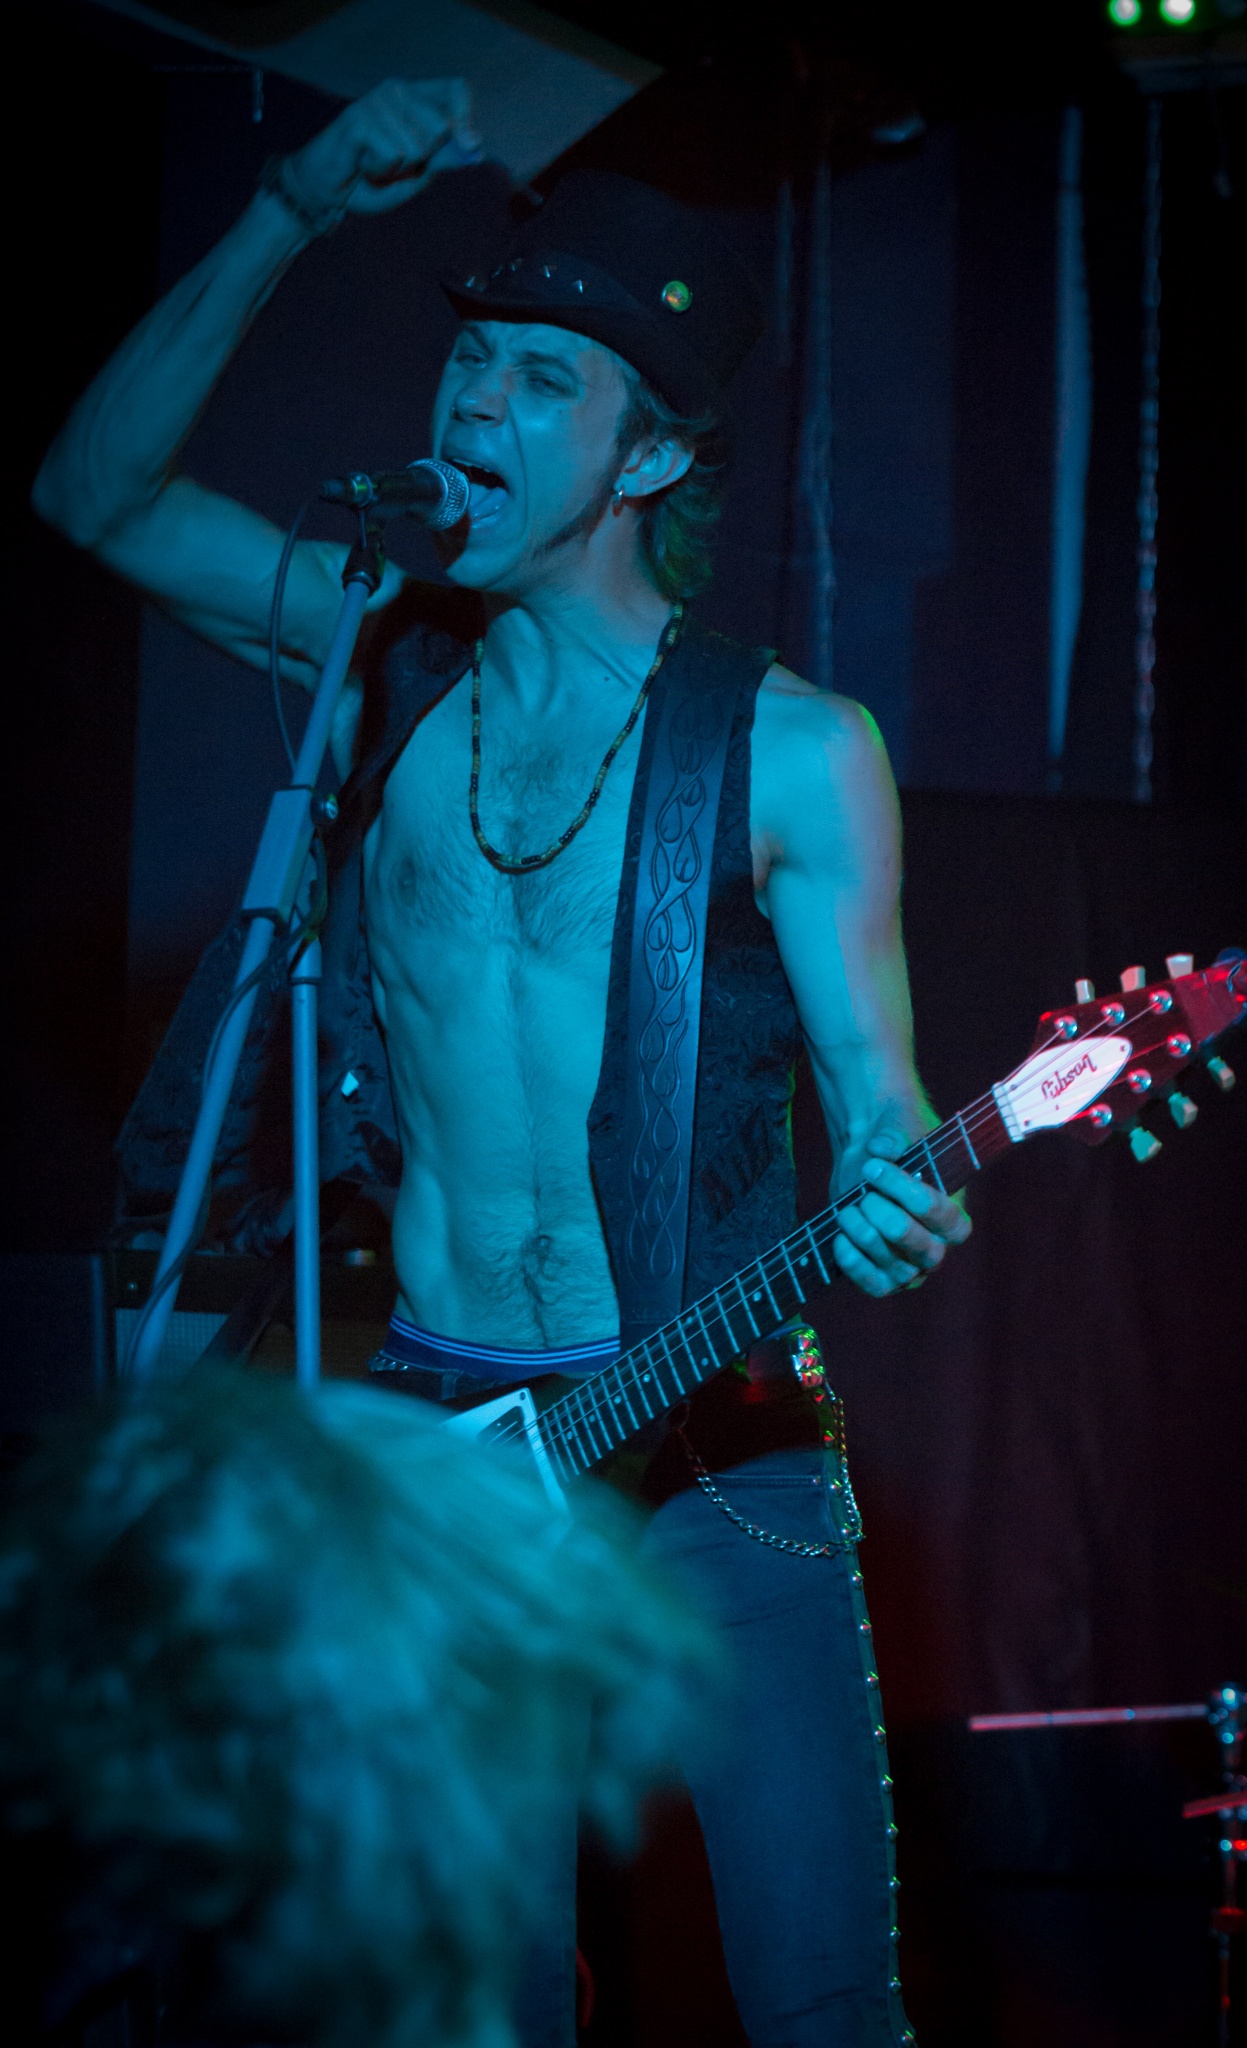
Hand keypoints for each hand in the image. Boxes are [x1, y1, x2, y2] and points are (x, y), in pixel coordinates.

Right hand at [287, 78, 479, 219]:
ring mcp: (376, 101)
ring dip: (398, 169)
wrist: (326, 190)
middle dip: (424, 159)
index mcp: (415, 97)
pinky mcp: (359, 118)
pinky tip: (362, 165)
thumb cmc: (373, 179)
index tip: (470, 144)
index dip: (467, 116)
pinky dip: (380, 172)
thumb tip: (475, 147)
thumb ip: (445, 159)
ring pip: (418, 147)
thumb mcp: (418, 173)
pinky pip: (394, 155)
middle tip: (394, 162)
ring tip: (375, 163)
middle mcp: (397, 90)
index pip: (457, 88)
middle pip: (442, 127)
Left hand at [832, 1129, 970, 1299]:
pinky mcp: (881, 1275)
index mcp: (953, 1215)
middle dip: (886, 1219)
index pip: (941, 1214)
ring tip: (847, 1210)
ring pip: (894, 1267)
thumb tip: (881, 1147)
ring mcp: (909, 1266)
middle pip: (920, 1247)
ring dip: (864, 1235)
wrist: (867, 1161)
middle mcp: (937, 1246)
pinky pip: (874, 1285)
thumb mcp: (900, 1130)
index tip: (873, 1167)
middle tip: (865, 1195)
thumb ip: (895, 1137)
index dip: (907, 1193)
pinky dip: (854, 1264)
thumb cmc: (894, 1147)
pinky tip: (839, 1237)